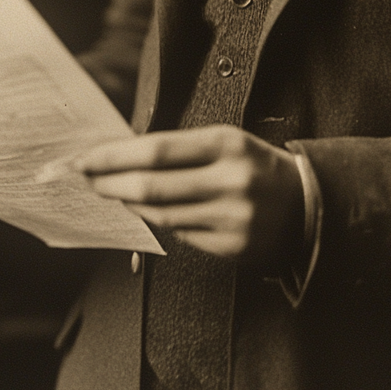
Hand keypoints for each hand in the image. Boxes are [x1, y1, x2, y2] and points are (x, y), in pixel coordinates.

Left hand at [73, 125, 304, 271]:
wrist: (305, 203)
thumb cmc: (255, 165)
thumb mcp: (227, 142)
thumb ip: (181, 149)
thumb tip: (123, 157)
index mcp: (227, 144)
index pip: (157, 149)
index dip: (115, 156)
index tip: (86, 158)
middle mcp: (230, 180)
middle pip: (152, 185)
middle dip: (110, 183)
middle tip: (84, 180)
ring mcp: (231, 217)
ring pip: (161, 214)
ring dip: (129, 203)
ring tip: (110, 193)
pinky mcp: (231, 247)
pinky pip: (180, 235)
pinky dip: (158, 222)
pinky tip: (145, 211)